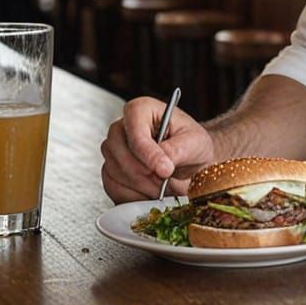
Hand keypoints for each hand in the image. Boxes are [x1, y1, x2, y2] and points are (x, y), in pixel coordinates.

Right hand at [100, 96, 215, 202]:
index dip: (148, 152)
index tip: (164, 169)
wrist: (190, 164)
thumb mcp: (194, 142)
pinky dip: (132, 195)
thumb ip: (177, 149)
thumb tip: (162, 163)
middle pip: (118, 150)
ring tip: (163, 186)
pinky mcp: (111, 169)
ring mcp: (114, 148)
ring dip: (140, 185)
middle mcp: (123, 126)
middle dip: (143, 172)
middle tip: (165, 181)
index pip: (135, 129)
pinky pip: (112, 185)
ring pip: (113, 170)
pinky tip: (150, 193)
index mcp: (143, 109)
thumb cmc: (192, 145)